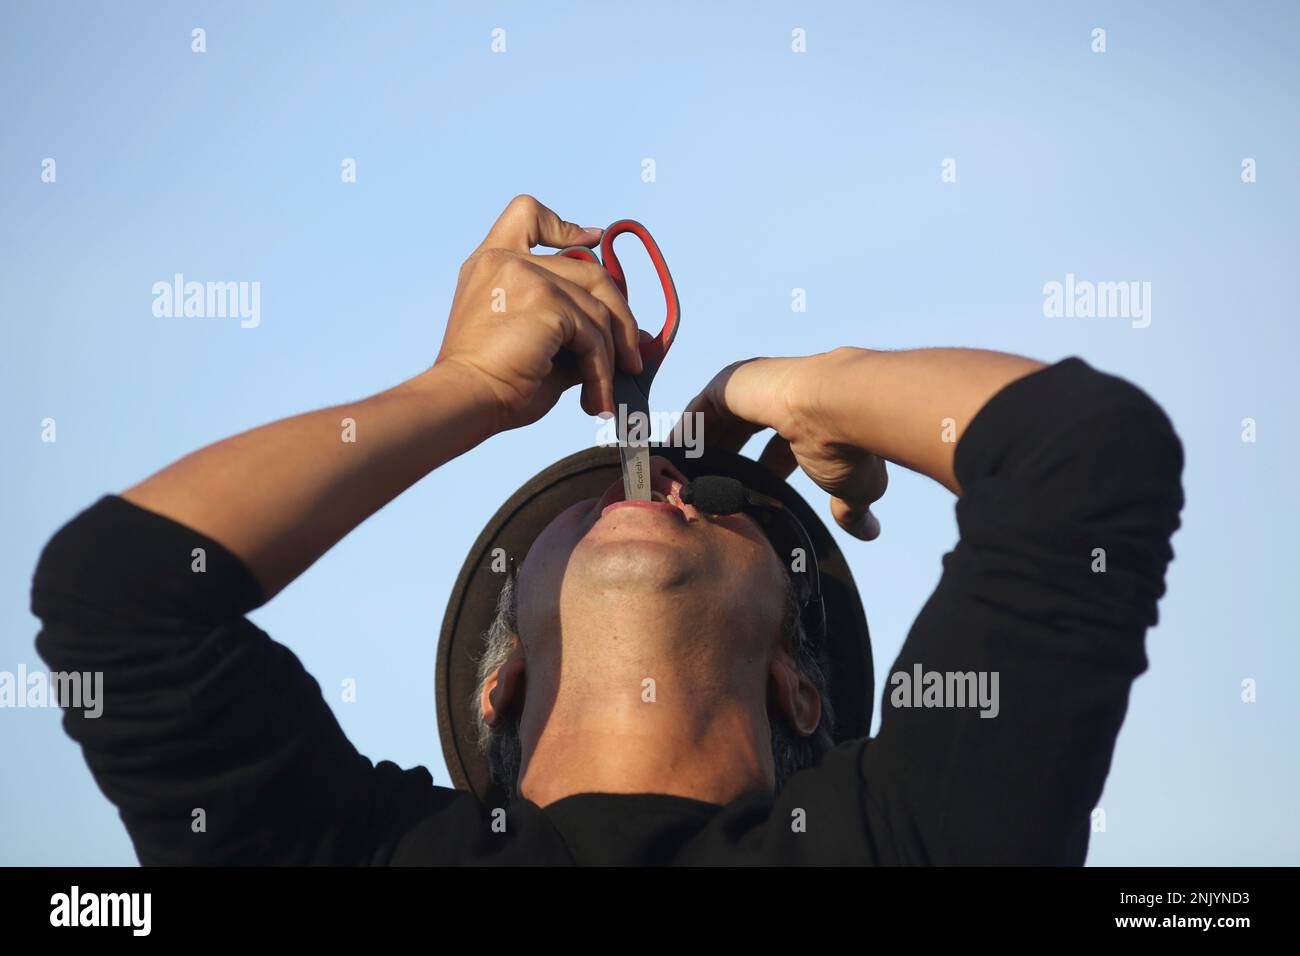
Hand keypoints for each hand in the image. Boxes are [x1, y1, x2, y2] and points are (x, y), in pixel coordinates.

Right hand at [434, 195, 644, 430]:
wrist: (464, 400)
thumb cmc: (492, 383)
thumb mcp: (533, 342)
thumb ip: (576, 329)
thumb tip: (636, 340)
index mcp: (490, 263)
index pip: (527, 214)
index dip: (564, 226)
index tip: (593, 239)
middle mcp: (505, 260)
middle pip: (588, 269)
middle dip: (618, 314)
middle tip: (629, 356)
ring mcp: (525, 275)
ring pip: (597, 306)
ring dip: (612, 353)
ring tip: (605, 390)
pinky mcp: (544, 300)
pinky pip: (592, 334)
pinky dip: (600, 370)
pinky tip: (595, 397)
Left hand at [680, 354, 887, 539]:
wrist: (841, 410)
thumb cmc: (850, 448)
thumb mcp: (854, 486)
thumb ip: (852, 507)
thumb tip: (870, 532)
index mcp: (806, 417)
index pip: (775, 447)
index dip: (757, 473)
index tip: (741, 500)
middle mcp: (777, 396)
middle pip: (737, 434)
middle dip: (720, 464)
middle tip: (702, 497)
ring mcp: (752, 387)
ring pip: (713, 423)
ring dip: (698, 452)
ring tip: (680, 485)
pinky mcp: (728, 384)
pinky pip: (695, 414)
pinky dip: (683, 436)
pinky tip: (671, 462)